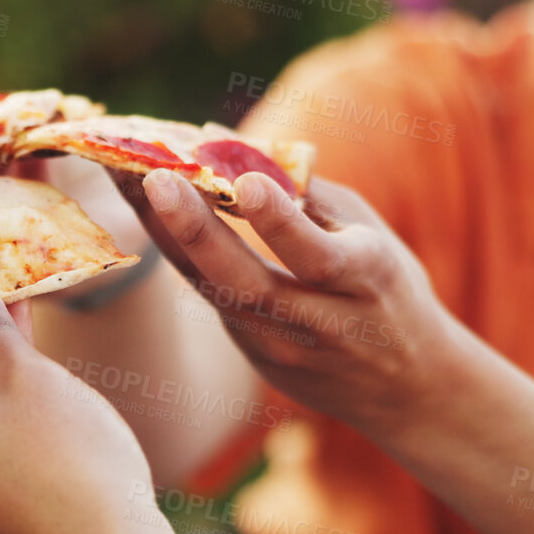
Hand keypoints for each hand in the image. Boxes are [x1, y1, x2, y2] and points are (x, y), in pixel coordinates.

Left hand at [137, 168, 472, 436]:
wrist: (407, 388)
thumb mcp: (371, 234)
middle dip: (196, 230)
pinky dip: (178, 253)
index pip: (318, 256)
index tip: (245, 183)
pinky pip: (210, 298)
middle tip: (153, 180)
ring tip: (126, 182)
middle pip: (248, 283)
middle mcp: (319, 321)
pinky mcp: (252, 356)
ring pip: (214, 291)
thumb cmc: (388, 289)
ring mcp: (280, 347)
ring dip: (166, 236)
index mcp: (366, 281)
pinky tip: (145, 211)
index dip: (280, 222)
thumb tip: (236, 145)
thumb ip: (308, 194)